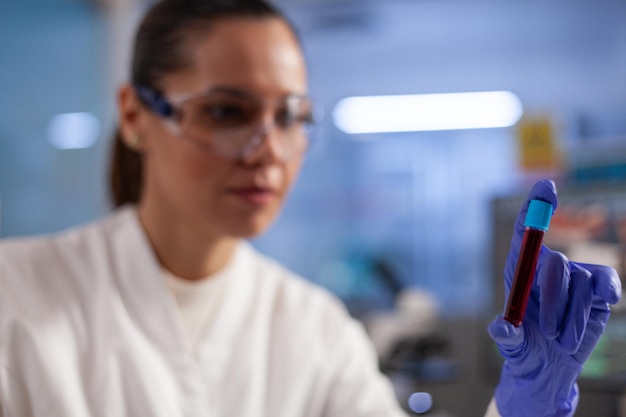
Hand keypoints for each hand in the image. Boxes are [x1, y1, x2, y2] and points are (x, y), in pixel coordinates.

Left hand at [488, 179, 621, 416]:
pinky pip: (605, 281)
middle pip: (553, 261)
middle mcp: (545, 268)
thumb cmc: (524, 350)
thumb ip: (507, 337)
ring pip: (578, 280)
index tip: (546, 187)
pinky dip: (604, 295)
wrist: (549, 368)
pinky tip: (601, 306)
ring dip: (571, 316)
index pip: (524, 232)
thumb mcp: (512, 347)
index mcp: (518, 270)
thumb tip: (501, 327)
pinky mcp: (597, 288)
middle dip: (550, 299)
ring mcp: (574, 277)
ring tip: (560, 340)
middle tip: (546, 331)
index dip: (535, 208)